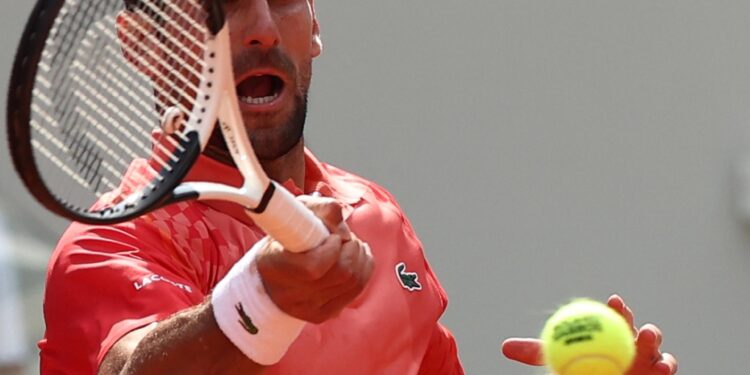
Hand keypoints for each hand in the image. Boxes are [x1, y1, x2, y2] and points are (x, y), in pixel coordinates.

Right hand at [255, 195, 374, 323]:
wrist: (268, 279)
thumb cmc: (283, 240)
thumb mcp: (293, 217)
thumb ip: (318, 210)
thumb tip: (340, 220)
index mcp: (275, 267)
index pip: (314, 267)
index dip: (332, 249)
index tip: (333, 236)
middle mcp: (290, 294)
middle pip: (341, 274)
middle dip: (352, 249)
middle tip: (346, 237)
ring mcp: (308, 308)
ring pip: (353, 282)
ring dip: (360, 257)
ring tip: (352, 244)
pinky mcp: (322, 314)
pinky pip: (355, 291)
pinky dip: (364, 269)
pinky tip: (358, 256)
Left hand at [501, 294, 677, 373]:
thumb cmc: (577, 369)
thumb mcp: (556, 360)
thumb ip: (537, 353)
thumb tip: (505, 347)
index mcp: (612, 334)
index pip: (616, 318)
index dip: (618, 308)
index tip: (613, 301)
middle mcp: (634, 346)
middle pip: (641, 332)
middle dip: (641, 322)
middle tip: (636, 322)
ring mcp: (649, 362)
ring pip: (659, 351)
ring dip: (656, 344)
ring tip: (650, 339)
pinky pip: (667, 371)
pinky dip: (667, 368)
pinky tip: (663, 368)